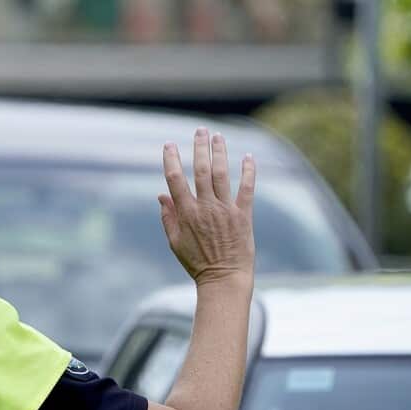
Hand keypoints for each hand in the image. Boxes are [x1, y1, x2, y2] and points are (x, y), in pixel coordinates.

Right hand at [159, 128, 255, 286]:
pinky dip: (248, 171)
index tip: (169, 145)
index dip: (170, 159)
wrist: (224, 278)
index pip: (175, 180)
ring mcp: (225, 210)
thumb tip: (161, 196)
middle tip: (200, 130)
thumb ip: (168, 217)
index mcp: (186, 214)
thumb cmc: (197, 263)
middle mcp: (205, 208)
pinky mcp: (243, 215)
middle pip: (200, 170)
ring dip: (219, 152)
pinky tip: (248, 156)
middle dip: (199, 147)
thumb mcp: (175, 242)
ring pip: (221, 174)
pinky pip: (247, 188)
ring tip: (218, 136)